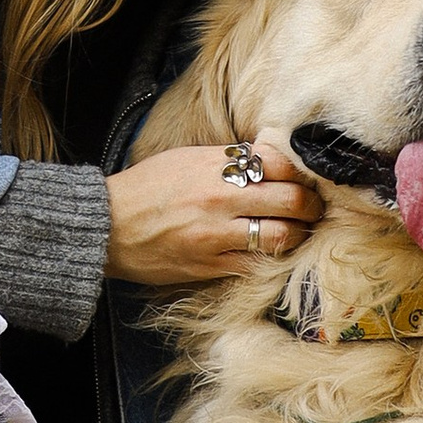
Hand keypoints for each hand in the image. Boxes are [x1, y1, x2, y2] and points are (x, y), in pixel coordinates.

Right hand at [105, 136, 325, 285]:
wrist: (108, 225)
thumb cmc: (147, 188)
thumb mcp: (186, 159)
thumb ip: (228, 159)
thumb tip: (267, 157)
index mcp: (215, 167)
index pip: (278, 164)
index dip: (298, 172)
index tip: (303, 177)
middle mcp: (221, 199)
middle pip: (290, 200)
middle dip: (310, 205)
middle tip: (314, 207)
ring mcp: (217, 236)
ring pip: (281, 237)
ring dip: (297, 234)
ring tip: (298, 231)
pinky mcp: (210, 266)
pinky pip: (256, 264)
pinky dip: (270, 258)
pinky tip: (273, 252)